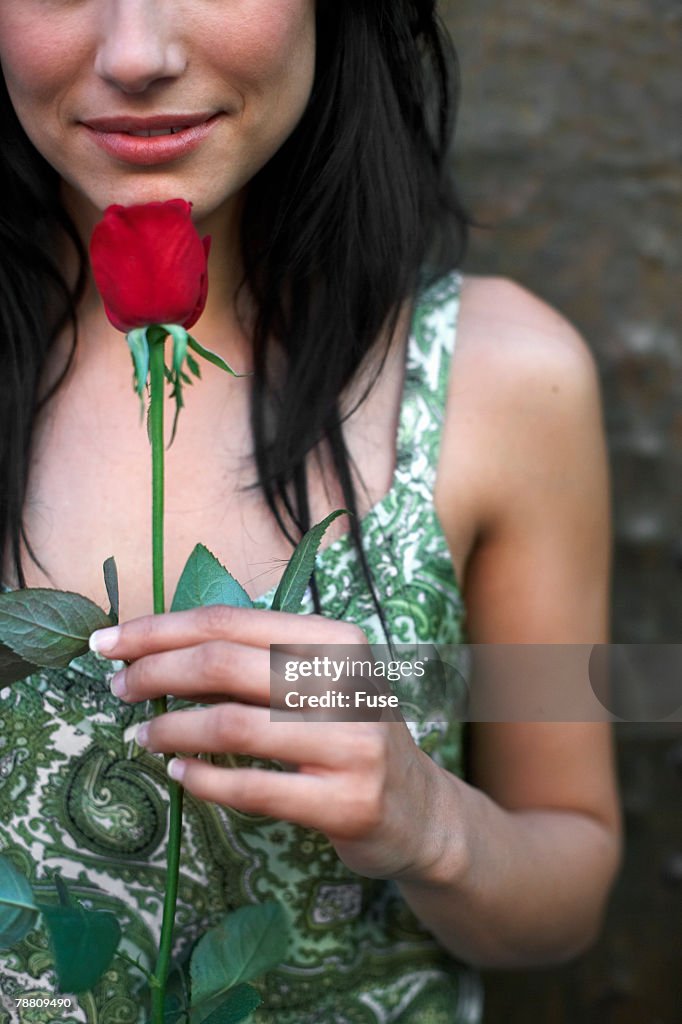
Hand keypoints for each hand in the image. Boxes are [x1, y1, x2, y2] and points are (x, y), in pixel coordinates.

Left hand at [91, 606, 448, 880]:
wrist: (420, 811)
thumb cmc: (349, 735)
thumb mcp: (318, 682)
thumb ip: (254, 662)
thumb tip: (156, 651)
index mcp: (336, 641)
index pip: (231, 621)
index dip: (160, 629)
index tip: (108, 643)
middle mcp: (348, 682)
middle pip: (224, 664)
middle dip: (155, 672)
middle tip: (117, 688)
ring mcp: (353, 744)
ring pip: (232, 725)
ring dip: (171, 729)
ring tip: (141, 735)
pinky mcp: (346, 802)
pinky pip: (254, 788)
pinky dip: (204, 780)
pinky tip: (178, 773)